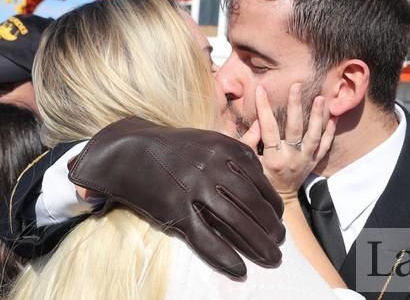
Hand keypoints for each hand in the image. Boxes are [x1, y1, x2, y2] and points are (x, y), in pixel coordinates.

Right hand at [68, 116, 284, 278]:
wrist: (129, 150)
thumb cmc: (174, 149)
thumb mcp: (209, 141)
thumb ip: (235, 158)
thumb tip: (261, 183)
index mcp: (226, 149)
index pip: (260, 183)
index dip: (273, 205)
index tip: (279, 218)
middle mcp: (214, 167)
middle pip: (252, 205)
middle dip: (271, 228)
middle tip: (280, 243)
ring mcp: (194, 189)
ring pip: (236, 222)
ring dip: (258, 244)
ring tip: (271, 258)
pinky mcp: (175, 210)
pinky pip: (205, 238)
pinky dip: (225, 257)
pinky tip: (239, 268)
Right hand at [241, 84, 335, 202]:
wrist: (280, 199)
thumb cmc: (261, 179)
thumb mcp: (250, 164)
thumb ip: (249, 143)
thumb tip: (257, 123)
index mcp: (274, 158)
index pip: (268, 128)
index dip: (264, 108)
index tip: (261, 90)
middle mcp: (292, 157)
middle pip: (296, 128)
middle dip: (295, 105)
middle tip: (296, 85)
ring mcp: (306, 160)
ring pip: (315, 135)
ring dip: (318, 116)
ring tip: (320, 98)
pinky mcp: (314, 162)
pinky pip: (325, 146)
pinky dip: (330, 132)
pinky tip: (333, 117)